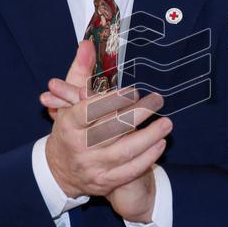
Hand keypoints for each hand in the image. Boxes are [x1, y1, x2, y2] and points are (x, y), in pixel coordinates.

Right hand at [43, 42, 170, 204]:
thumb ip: (81, 72)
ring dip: (148, 137)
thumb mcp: (70, 100)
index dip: (111, 100)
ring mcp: (92, 166)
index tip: (132, 91)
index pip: (89, 110)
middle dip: (137, 115)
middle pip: (110, 130)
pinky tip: (160, 144)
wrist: (60, 170)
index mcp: (67, 124)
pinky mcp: (105, 182)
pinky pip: (129, 171)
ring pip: (123, 152)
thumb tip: (87, 44)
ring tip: (167, 123)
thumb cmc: (71, 128)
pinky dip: (146, 158)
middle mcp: (78, 147)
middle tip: (157, 101)